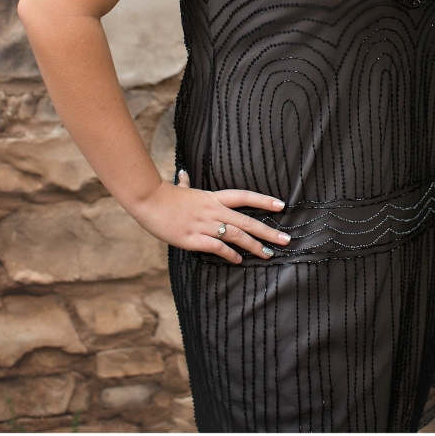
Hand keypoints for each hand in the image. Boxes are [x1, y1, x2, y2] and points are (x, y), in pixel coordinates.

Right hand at [132, 171, 291, 263]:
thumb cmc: (165, 196)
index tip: (282, 205)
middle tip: (285, 240)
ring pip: (236, 235)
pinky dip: (230, 254)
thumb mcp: (181, 189)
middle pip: (247, 221)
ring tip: (267, 254)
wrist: (149, 202)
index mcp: (213, 197)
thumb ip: (185, 184)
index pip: (245, 196)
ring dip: (254, 246)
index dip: (264, 200)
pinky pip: (217, 247)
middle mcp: (213, 210)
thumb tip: (183, 174)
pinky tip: (238, 261)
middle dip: (268, 231)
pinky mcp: (193, 239)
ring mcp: (204, 225)